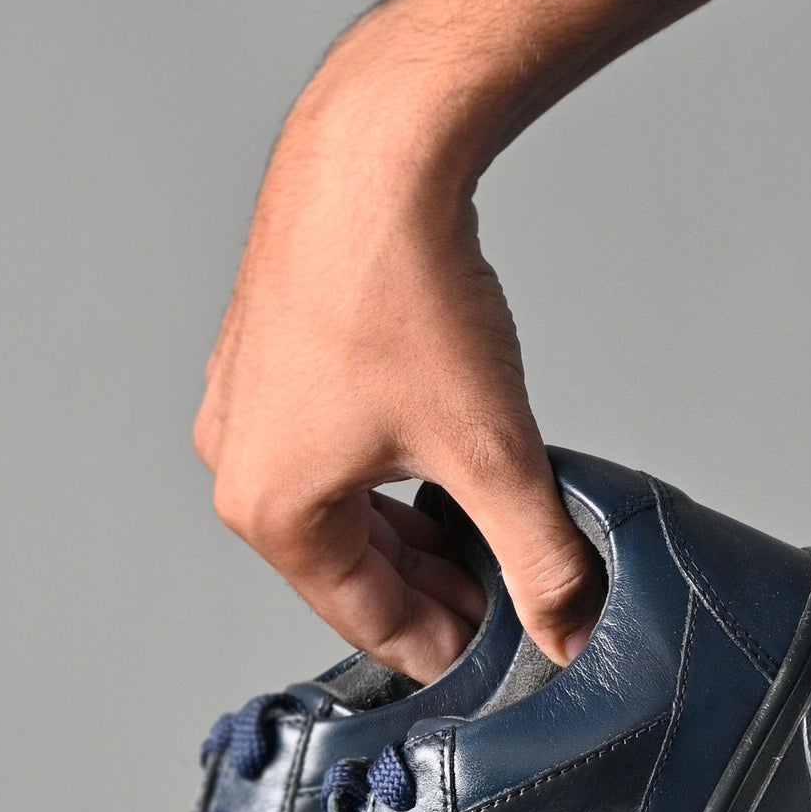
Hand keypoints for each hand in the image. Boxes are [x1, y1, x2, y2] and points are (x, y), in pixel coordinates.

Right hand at [193, 50, 602, 683]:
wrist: (375, 151)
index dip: (444, 650)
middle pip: (350, 568)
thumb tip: (572, 634)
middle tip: (507, 609)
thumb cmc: (404, 292)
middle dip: (432, 591)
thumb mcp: (492, 454)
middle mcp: (239, 465)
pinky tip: (441, 474)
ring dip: (412, 535)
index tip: (501, 660)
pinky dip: (386, 477)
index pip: (367, 619)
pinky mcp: (264, 356)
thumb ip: (537, 560)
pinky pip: (328, 452)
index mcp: (271, 511)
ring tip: (485, 546)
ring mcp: (244, 406)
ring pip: (340, 509)